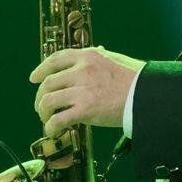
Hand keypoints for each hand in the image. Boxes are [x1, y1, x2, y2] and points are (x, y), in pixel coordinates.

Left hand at [29, 47, 145, 137]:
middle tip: (42, 107)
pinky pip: (58, 119)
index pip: (56, 59)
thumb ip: (102, 56)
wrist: (147, 95)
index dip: (41, 69)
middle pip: (48, 82)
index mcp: (88, 56)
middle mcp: (81, 70)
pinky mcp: (85, 110)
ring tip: (47, 120)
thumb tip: (99, 49)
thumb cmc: (136, 79)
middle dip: (40, 96)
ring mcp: (82, 90)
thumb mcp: (115, 59)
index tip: (34, 77)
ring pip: (48, 100)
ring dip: (43, 112)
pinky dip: (51, 127)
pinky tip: (53, 131)